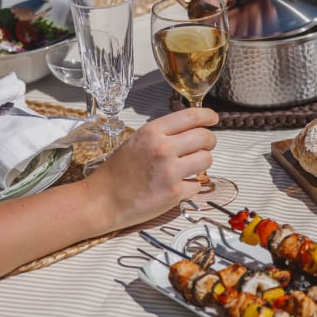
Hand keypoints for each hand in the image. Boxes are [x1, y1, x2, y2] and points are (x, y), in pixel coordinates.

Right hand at [87, 108, 219, 229]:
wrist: (102, 201)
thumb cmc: (118, 172)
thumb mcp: (138, 141)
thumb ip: (163, 134)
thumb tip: (191, 130)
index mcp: (152, 132)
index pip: (191, 116)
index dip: (207, 116)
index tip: (214, 119)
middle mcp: (162, 148)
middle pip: (205, 137)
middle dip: (209, 142)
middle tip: (205, 147)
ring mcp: (170, 171)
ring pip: (207, 160)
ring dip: (202, 163)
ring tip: (188, 167)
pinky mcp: (175, 193)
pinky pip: (198, 184)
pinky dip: (191, 186)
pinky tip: (177, 186)